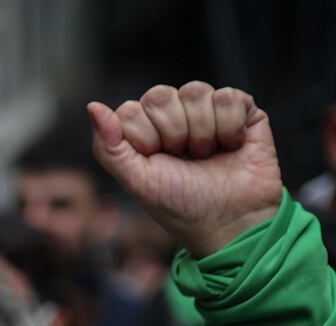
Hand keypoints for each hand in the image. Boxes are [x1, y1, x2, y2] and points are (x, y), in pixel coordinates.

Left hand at [88, 83, 280, 257]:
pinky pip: (229, 97)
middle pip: (160, 95)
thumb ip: (109, 148)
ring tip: (208, 156)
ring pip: (195, 92)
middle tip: (185, 160)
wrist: (230, 224)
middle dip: (172, 134)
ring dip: (202, 133)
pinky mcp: (242, 110)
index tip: (159, 163)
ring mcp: (208, 110)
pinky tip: (231, 147)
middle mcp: (175, 116)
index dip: (145, 138)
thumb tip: (92, 106)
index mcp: (145, 131)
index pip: (132, 110)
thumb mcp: (138, 182)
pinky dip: (229, 128)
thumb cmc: (182, 207)